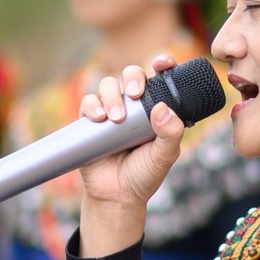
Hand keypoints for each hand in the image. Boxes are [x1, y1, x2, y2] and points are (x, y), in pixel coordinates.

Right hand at [76, 55, 186, 257]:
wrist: (116, 196)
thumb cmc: (144, 174)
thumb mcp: (165, 156)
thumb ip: (171, 134)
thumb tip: (163, 108)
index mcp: (155, 109)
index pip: (160, 79)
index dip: (162, 64)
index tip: (162, 63)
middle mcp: (133, 106)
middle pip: (131, 74)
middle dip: (133, 77)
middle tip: (136, 94)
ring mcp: (111, 111)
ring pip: (108, 85)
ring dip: (112, 95)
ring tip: (116, 118)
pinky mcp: (90, 121)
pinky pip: (88, 102)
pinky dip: (92, 105)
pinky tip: (98, 118)